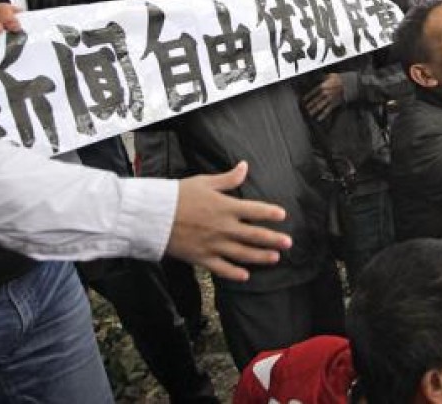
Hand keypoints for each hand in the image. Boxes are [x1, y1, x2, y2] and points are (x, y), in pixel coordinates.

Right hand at [165, 161, 291, 281]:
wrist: (152, 215)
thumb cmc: (177, 195)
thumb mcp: (204, 182)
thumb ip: (227, 179)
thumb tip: (245, 166)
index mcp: (225, 207)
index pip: (254, 210)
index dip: (270, 213)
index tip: (282, 215)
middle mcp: (223, 227)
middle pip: (254, 235)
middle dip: (273, 239)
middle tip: (289, 242)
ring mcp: (213, 244)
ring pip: (243, 253)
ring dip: (261, 257)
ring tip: (275, 258)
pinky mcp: (201, 257)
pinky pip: (222, 268)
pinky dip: (234, 273)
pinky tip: (245, 276)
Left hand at [303, 73, 344, 120]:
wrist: (349, 83)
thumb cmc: (339, 78)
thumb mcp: (330, 75)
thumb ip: (323, 78)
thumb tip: (319, 79)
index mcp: (322, 86)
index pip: (312, 93)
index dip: (307, 97)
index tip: (303, 101)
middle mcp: (324, 93)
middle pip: (315, 101)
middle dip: (309, 105)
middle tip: (305, 109)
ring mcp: (329, 99)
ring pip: (319, 106)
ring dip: (314, 111)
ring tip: (310, 114)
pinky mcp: (334, 104)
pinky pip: (327, 110)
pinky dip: (322, 115)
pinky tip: (319, 119)